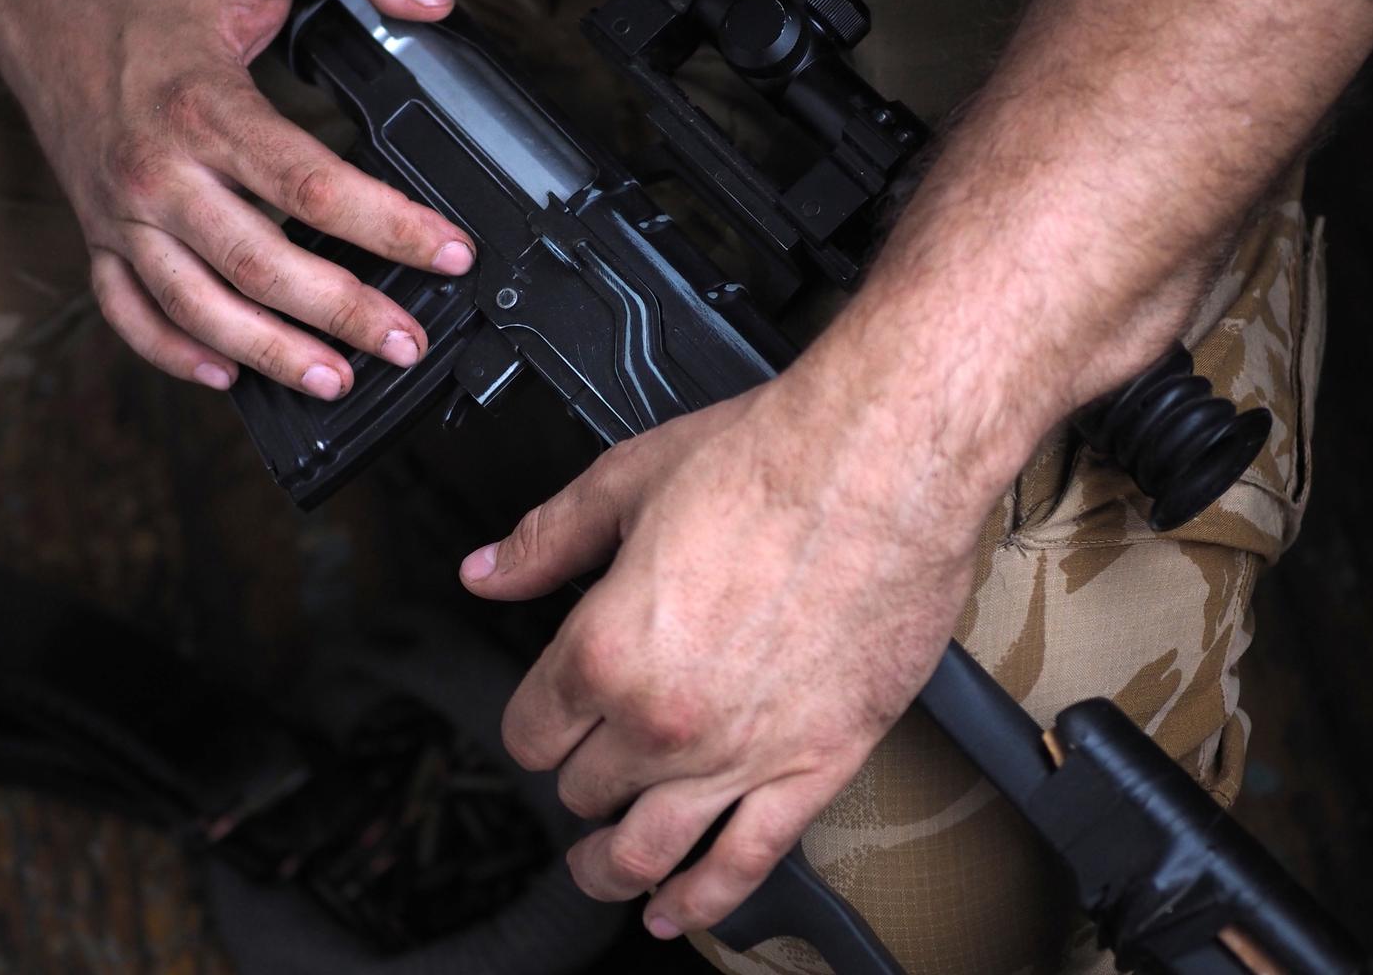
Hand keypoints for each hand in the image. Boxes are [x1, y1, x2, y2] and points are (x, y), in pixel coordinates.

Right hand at [0, 0, 473, 397]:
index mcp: (203, 105)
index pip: (311, 185)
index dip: (390, 226)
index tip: (450, 252)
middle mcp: (158, 171)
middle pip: (260, 265)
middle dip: (344, 313)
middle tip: (408, 342)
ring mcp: (123, 212)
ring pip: (197, 306)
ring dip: (269, 353)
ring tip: (335, 381)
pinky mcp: (99, 233)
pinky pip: (128, 311)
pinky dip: (172, 353)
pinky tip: (226, 376)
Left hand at [459, 378, 999, 937]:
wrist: (885, 464)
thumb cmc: (771, 463)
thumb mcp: (628, 483)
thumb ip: (547, 541)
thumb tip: (486, 572)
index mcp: (605, 650)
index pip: (531, 731)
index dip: (533, 725)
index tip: (547, 720)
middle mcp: (663, 720)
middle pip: (586, 791)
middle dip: (579, 777)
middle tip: (591, 762)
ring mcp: (740, 754)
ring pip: (648, 850)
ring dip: (614, 868)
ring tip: (604, 871)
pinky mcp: (816, 765)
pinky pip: (747, 861)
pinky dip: (705, 897)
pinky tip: (678, 909)